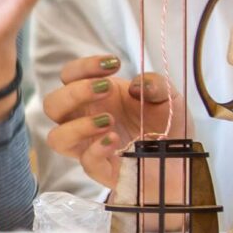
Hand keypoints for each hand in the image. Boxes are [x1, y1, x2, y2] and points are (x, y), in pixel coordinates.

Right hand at [38, 55, 176, 187]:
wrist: (180, 159)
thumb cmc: (166, 126)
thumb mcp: (168, 98)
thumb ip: (157, 85)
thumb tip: (137, 84)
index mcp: (94, 96)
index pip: (69, 76)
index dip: (84, 67)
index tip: (113, 63)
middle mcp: (83, 119)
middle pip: (52, 104)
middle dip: (75, 93)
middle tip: (106, 88)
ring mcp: (88, 146)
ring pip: (56, 138)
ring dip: (78, 126)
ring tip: (108, 120)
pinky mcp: (100, 169)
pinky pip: (85, 161)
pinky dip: (97, 149)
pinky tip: (116, 140)